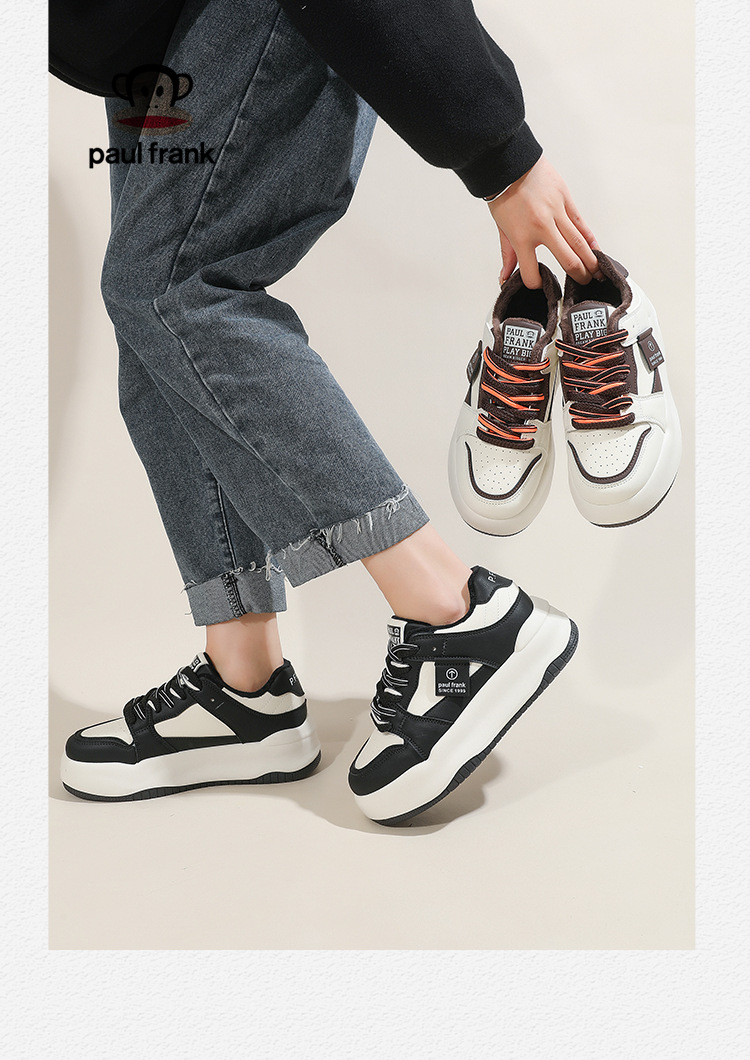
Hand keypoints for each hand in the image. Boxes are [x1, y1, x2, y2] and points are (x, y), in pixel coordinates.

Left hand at [488, 155, 599, 288]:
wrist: (509, 162)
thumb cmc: (503, 194)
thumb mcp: (501, 229)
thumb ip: (507, 255)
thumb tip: (505, 278)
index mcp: (521, 237)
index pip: (532, 273)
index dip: (536, 283)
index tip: (539, 284)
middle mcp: (541, 227)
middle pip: (567, 260)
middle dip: (578, 275)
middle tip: (583, 284)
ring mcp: (556, 212)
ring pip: (580, 243)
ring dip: (590, 261)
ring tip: (596, 272)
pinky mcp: (565, 199)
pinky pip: (582, 224)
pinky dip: (590, 239)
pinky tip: (596, 250)